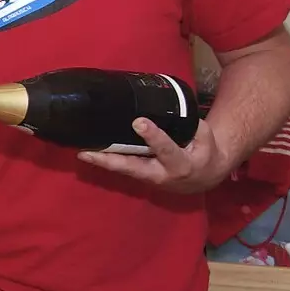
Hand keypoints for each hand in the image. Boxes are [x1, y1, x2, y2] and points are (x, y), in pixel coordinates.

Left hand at [76, 117, 229, 193]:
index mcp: (182, 165)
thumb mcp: (206, 138)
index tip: (139, 122)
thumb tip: (170, 111)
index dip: (153, 136)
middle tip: (88, 152)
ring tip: (82, 152)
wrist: (206, 177)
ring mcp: (149, 178)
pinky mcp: (142, 176)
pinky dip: (108, 161)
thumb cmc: (206, 153)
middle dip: (110, 160)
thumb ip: (192, 126)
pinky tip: (90, 153)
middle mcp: (162, 175)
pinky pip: (124, 168)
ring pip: (124, 170)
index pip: (166, 149)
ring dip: (103, 162)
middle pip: (133, 168)